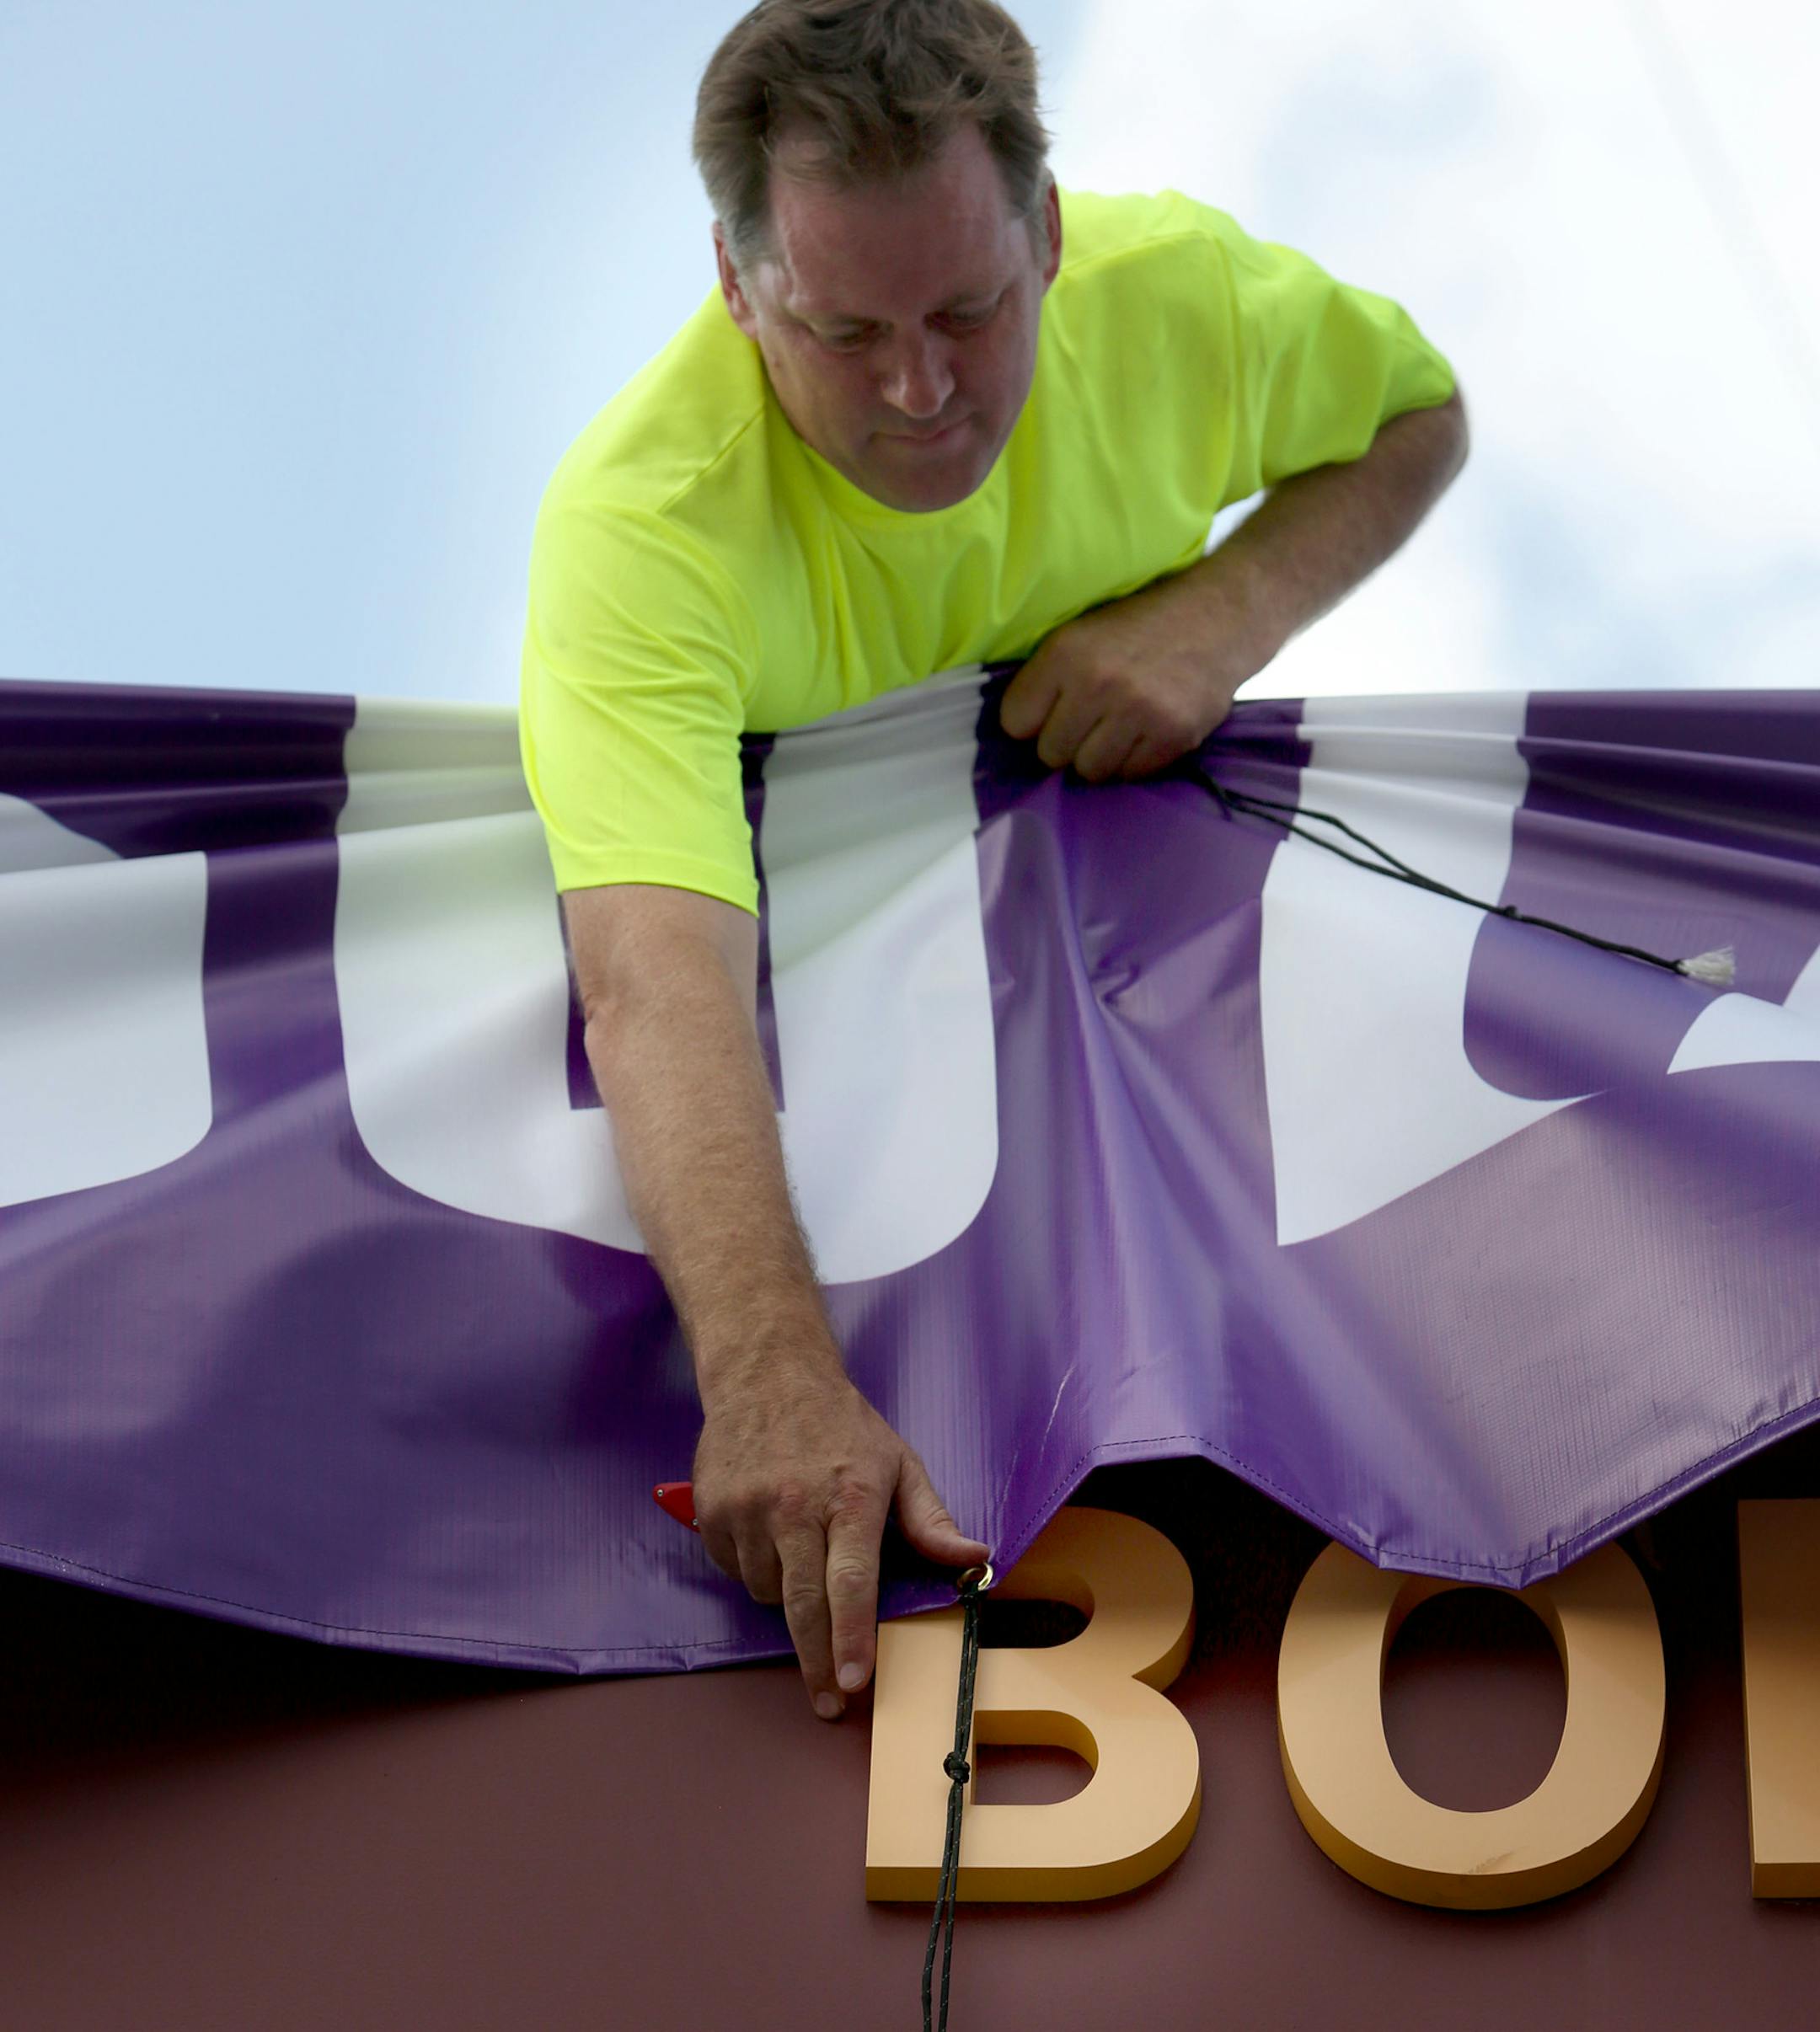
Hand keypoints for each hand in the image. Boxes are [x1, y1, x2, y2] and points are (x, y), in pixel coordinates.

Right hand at [692, 1369, 990, 1720]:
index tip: (855, 1682)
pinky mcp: (711, 1511)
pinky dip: (754, 1570)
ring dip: (788, 1599)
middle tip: (830, 1700)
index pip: (851, 1581)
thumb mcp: (899, 1463)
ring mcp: (746, 1508)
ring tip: (803, 1561)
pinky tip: (769, 1540)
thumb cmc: (841, 1424)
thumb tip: (977, 1559)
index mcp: (850, 1496)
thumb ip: (933, 1521)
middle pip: (803, 1605)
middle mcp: (794, 1505)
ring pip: (767, 1591)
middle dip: (818, 1662)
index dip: (853, 1638)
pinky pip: (734, 1569)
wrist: (766, 1372)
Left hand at [997, 569, 1261, 780]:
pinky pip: (1130, 775)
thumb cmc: (1139, 626)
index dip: (1031, 721)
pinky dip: (1133, 760)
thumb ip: (1047, 678)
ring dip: (1098, 756)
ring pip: (1089, 771)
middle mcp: (1099, 683)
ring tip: (1116, 728)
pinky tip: (1144, 731)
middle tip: (1088, 720)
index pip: (1015, 722)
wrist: (1218, 618)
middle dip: (1064, 742)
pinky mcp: (1173, 736)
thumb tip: (1017, 734)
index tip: (1050, 711)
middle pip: (1050, 754)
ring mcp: (1139, 713)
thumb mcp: (1081, 633)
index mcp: (1066, 653)